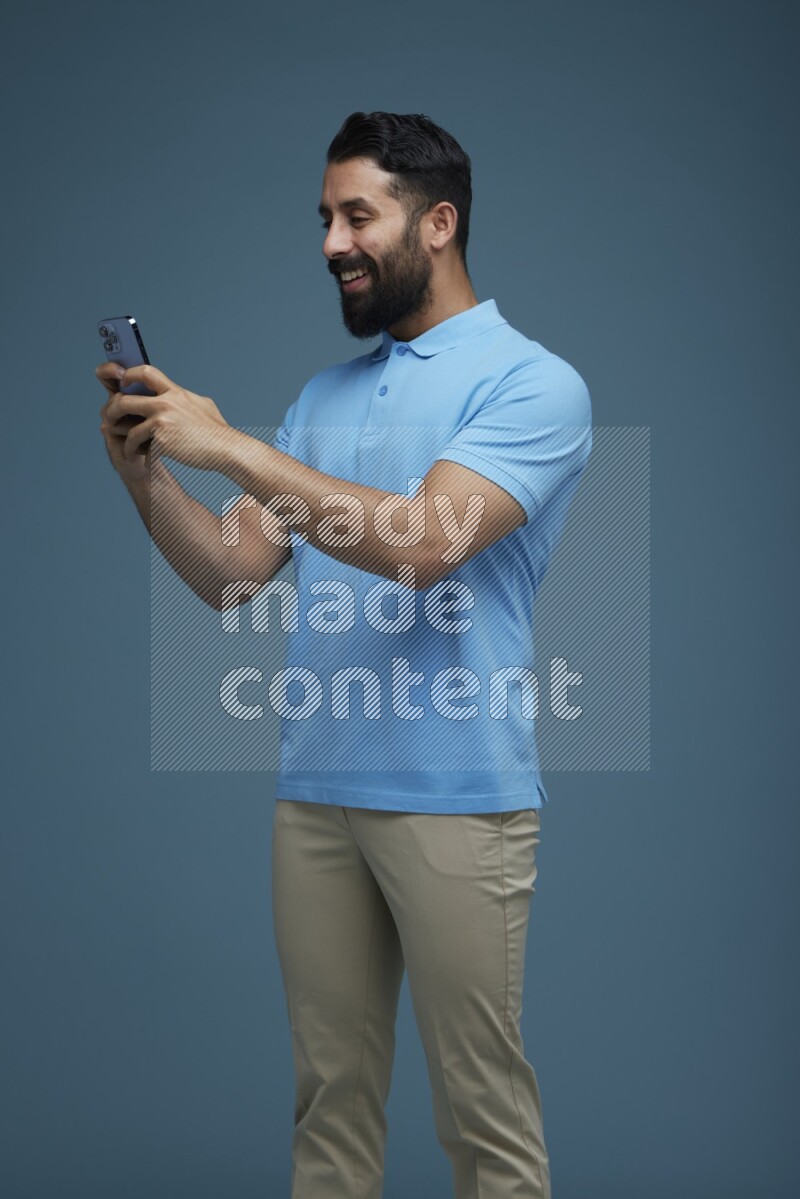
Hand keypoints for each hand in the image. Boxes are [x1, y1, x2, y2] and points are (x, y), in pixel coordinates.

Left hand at [99, 363, 229, 470]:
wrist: (225, 449)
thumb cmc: (217, 432)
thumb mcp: (203, 406)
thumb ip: (186, 399)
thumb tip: (179, 396)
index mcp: (175, 392)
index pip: (146, 372)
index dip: (129, 375)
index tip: (123, 383)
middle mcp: (166, 402)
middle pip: (125, 399)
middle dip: (113, 409)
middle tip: (111, 418)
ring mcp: (162, 420)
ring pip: (126, 424)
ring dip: (120, 434)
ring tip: (124, 444)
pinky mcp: (160, 439)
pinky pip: (136, 442)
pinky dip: (132, 450)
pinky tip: (136, 456)